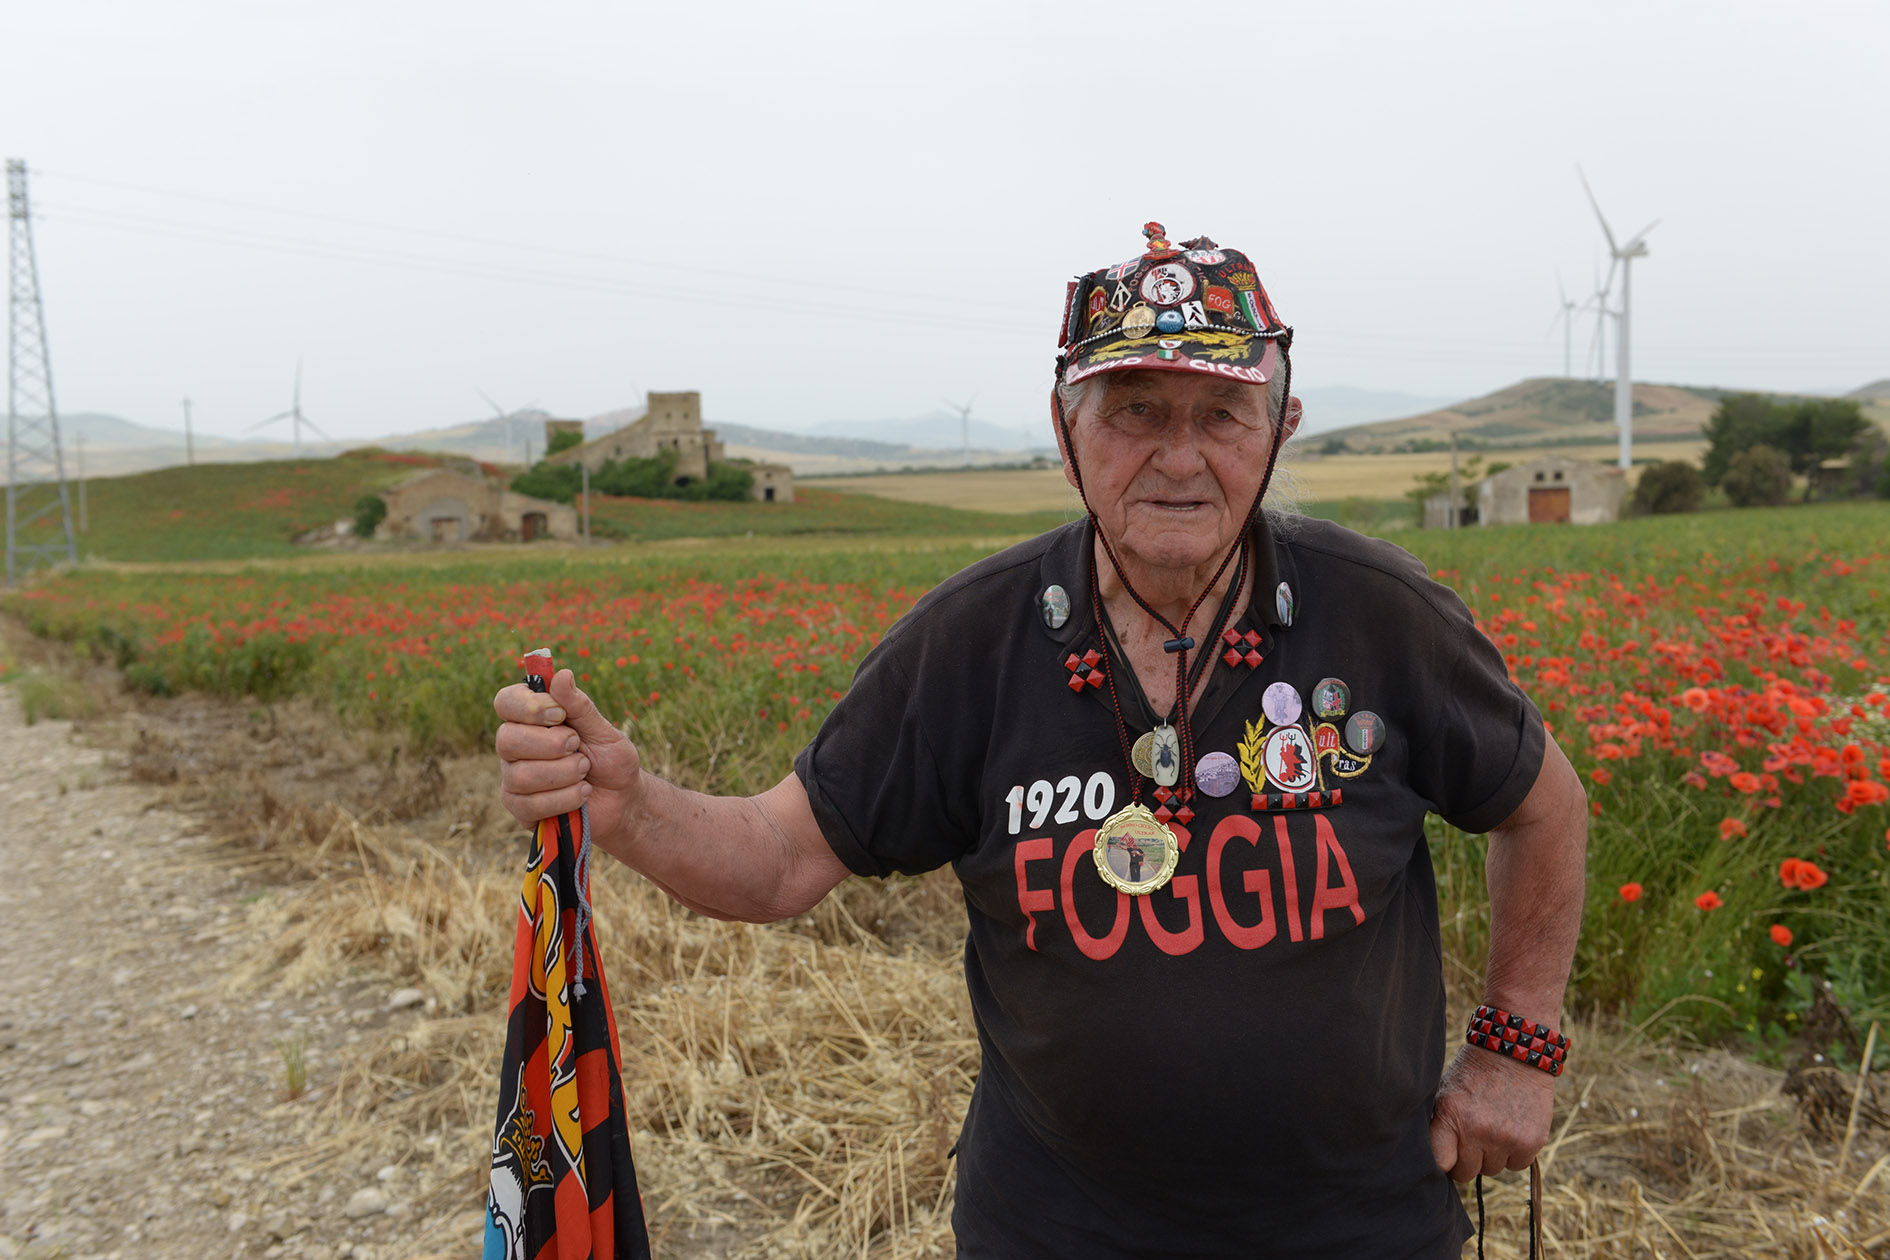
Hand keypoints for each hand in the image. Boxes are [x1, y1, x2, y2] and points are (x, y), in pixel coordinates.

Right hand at [493, 669, 640, 845]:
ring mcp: (514, 777)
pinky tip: (582, 793)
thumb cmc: (610, 759)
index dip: (529, 707)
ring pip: (520, 775)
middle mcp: (515, 745)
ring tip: (585, 771)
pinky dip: (565, 798)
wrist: (622, 799)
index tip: (560, 714)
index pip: (506, 702)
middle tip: (578, 746)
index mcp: (531, 718)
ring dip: (564, 773)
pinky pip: (530, 804)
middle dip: (550, 745)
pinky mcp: (520, 807)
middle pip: (506, 739)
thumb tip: (561, 674)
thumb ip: (580, 706)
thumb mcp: (603, 730)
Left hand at [1429, 1045, 1556, 1182]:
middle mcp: (1479, 1131)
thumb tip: (1433, 1158)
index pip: (1440, 1163)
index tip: (1446, 1158)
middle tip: (1471, 1140)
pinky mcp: (1532, 1142)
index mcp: (1452, 1116)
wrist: (1516, 1052)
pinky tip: (1512, 1129)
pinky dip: (1514, 1153)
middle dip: (1467, 1160)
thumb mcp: (1446, 1091)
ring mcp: (1507, 1138)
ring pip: (1492, 1170)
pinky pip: (1517, 1165)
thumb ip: (1440, 1124)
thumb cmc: (1474, 1072)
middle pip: (1466, 1173)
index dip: (1443, 1164)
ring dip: (1492, 1156)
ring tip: (1493, 1127)